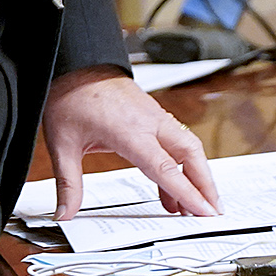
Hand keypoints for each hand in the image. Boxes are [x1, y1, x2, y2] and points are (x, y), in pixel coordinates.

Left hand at [41, 65, 219, 220]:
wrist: (76, 62)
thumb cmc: (70, 96)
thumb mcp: (62, 143)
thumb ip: (67, 183)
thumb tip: (65, 212)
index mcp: (130, 131)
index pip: (166, 168)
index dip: (187, 193)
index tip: (203, 212)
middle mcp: (149, 122)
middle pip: (190, 155)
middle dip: (206, 185)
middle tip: (213, 213)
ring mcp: (154, 116)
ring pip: (188, 146)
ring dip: (197, 174)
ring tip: (195, 206)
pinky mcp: (152, 113)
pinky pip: (176, 141)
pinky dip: (181, 165)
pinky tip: (170, 188)